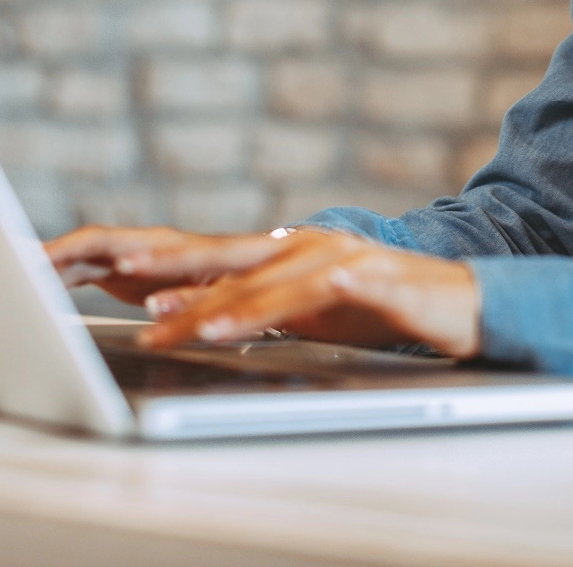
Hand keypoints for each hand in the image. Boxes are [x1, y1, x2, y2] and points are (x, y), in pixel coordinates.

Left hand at [44, 224, 480, 358]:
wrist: (466, 303)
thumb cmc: (386, 309)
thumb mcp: (312, 311)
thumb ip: (262, 308)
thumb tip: (205, 320)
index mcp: (284, 250)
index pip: (210, 260)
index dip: (158, 267)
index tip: (106, 279)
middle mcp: (301, 244)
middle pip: (220, 263)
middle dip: (162, 275)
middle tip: (113, 285)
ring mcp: (334, 257)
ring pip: (258, 285)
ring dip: (209, 308)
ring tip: (168, 328)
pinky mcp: (366, 278)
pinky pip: (306, 297)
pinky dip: (268, 311)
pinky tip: (232, 326)